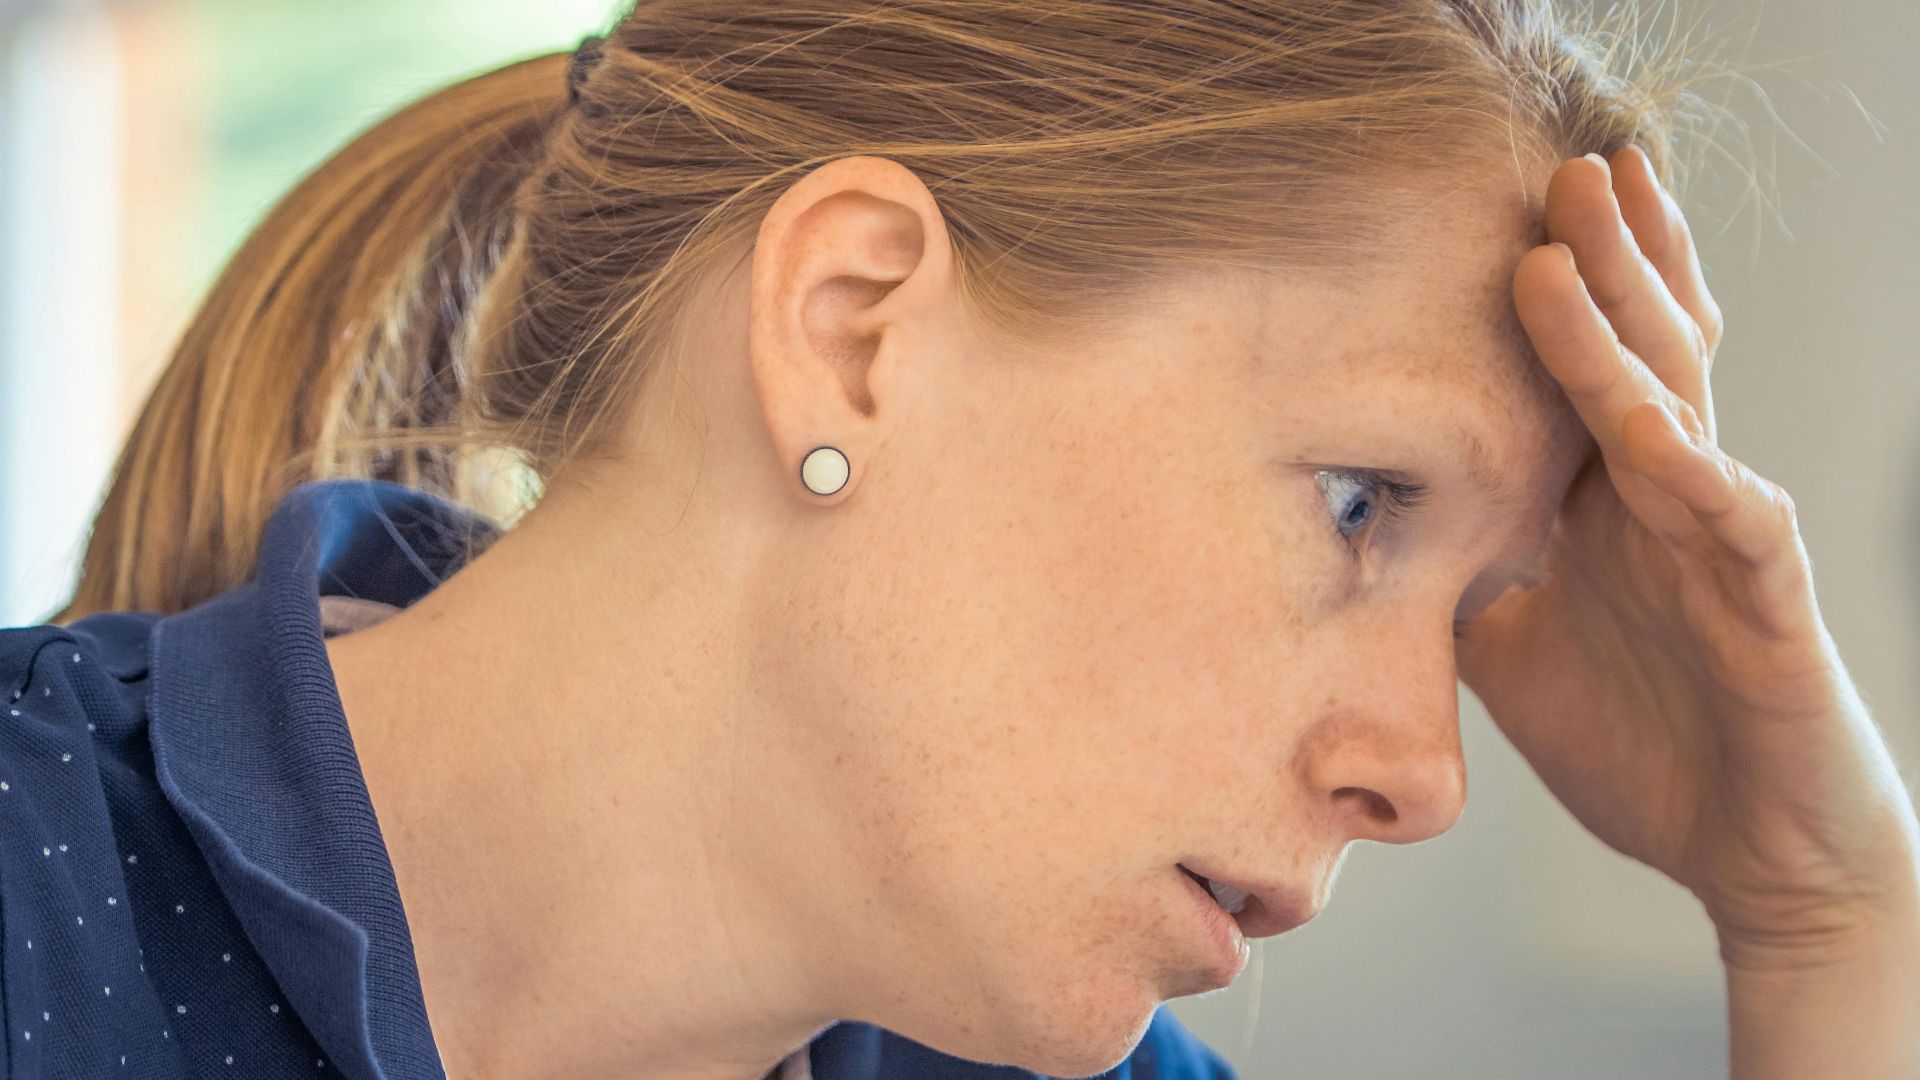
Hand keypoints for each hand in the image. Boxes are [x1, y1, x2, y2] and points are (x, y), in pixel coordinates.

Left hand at [1454, 146, 1919, 962]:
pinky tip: (1651, 429)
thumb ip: (1456, 578)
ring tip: (1572, 246)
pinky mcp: (1770, 606)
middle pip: (1639, 354)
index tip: (1506, 209)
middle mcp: (1671, 500)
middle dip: (1600, 260)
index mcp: (1612, 503)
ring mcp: (1724, 543)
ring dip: (1623, 329)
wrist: (1752, 850)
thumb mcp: (1512, 649)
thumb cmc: (1644, 739)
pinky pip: (1737, 524)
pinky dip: (1695, 473)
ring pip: (1678, 410)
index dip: (1563, 290)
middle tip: (1558, 169)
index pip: (1588, 371)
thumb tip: (1357, 535)